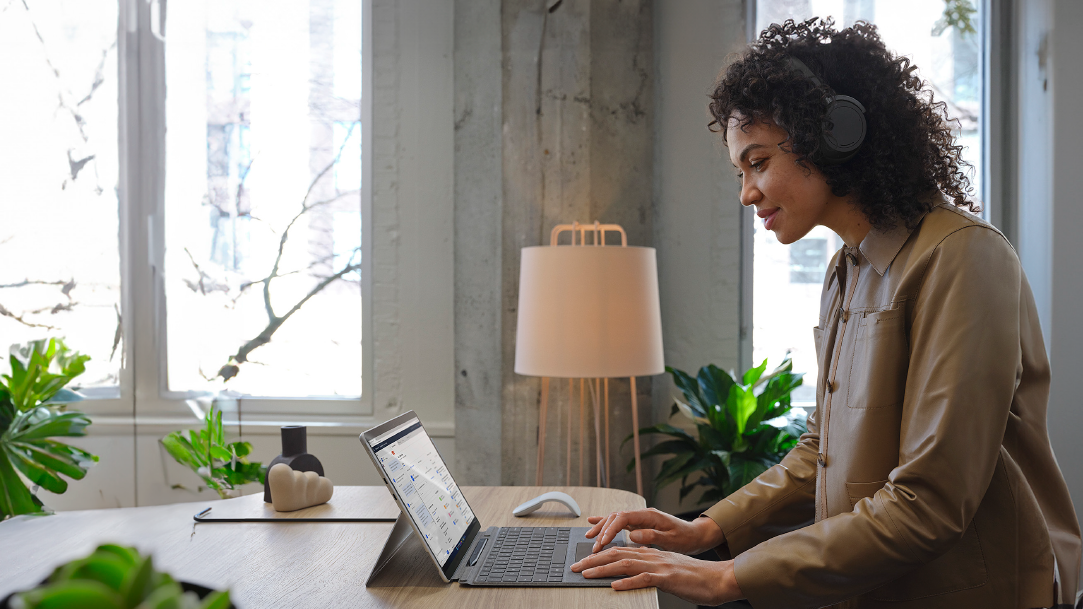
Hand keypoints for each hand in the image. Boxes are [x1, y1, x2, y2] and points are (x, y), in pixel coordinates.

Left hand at [571, 545, 742, 605]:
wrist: (718, 579)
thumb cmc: (694, 578)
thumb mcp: (667, 570)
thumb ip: (649, 567)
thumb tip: (630, 570)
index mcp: (651, 554)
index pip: (619, 551)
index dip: (599, 554)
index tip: (582, 560)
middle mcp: (652, 556)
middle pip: (616, 554)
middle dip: (592, 559)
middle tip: (574, 566)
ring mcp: (659, 566)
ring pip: (625, 564)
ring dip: (603, 569)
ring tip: (586, 573)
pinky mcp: (667, 578)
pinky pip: (644, 579)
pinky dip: (627, 582)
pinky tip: (615, 586)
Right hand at [584, 508, 724, 554]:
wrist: (695, 535)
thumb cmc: (686, 537)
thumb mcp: (672, 539)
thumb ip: (653, 536)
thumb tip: (633, 534)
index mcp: (650, 515)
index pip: (624, 518)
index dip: (611, 529)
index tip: (603, 541)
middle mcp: (643, 514)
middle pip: (616, 517)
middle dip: (603, 531)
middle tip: (594, 546)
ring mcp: (640, 518)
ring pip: (615, 519)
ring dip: (602, 527)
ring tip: (590, 537)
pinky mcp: (639, 524)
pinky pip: (619, 522)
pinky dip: (606, 523)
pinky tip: (594, 523)